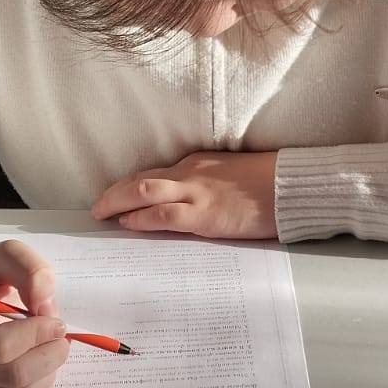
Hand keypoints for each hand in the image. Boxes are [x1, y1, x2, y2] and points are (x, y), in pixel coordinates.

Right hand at [0, 240, 68, 387]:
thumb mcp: (7, 256)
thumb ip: (29, 269)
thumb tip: (43, 303)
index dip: (34, 335)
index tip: (52, 318)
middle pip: (9, 374)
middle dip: (47, 354)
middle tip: (60, 333)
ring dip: (48, 369)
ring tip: (52, 344)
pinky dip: (41, 382)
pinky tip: (42, 359)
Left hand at [92, 151, 277, 238]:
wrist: (289, 186)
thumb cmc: (267, 183)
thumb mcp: (230, 175)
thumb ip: (206, 183)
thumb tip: (188, 200)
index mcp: (197, 164)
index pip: (154, 174)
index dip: (129, 186)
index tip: (115, 196)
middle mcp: (190, 173)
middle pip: (141, 179)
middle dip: (114, 192)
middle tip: (97, 207)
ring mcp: (196, 193)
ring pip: (144, 192)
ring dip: (118, 203)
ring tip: (102, 214)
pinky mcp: (204, 215)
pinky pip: (164, 214)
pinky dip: (142, 218)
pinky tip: (128, 223)